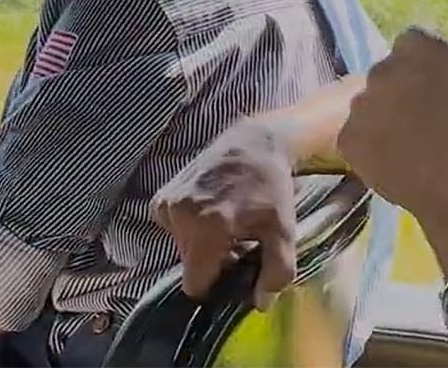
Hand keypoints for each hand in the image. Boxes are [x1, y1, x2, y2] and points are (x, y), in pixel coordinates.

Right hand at [151, 120, 297, 309]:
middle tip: (237, 241)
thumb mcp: (285, 232)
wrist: (253, 143)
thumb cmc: (271, 188)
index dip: (216, 284)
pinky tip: (210, 209)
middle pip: (190, 266)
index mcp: (208, 227)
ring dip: (202, 244)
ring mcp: (168, 203)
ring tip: (226, 222)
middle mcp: (180, 215)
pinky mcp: (162, 196)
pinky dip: (190, 227)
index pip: (195, 285)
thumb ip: (276, 273)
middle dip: (212, 261)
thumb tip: (259, 304)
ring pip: (181, 248)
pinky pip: (172, 230)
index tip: (235, 268)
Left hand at [337, 0, 447, 233]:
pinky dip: (375, 148)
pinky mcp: (348, 141)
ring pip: (375, 107)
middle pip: (393, 78)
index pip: (419, 51)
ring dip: (391, 120)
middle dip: (411, 95)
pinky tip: (403, 163)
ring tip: (424, 149)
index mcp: (413, 44)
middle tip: (442, 127)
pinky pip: (360, 138)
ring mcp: (359, 106)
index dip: (439, 77)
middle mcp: (378, 68)